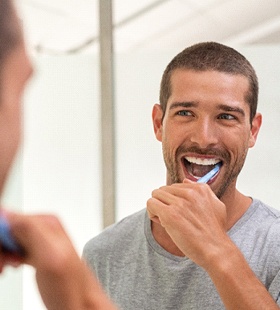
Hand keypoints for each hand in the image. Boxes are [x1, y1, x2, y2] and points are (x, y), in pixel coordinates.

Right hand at [0, 211, 116, 309]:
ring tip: (7, 267)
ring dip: (2, 254)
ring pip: (8, 239)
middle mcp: (44, 228)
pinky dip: (7, 258)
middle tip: (3, 265)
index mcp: (46, 222)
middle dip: (1, 247)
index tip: (2, 255)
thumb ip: (31, 231)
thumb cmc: (71, 287)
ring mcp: (40, 240)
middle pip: (7, 228)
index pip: (8, 217)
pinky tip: (12, 266)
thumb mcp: (50, 256)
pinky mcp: (36, 252)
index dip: (1, 238)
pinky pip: (13, 247)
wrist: (81, 304)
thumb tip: (7, 214)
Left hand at [147, 179, 228, 268]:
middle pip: (163, 190)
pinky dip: (152, 213)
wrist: (216, 251)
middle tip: (172, 218)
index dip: (174, 200)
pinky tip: (162, 223)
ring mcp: (179, 203)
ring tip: (166, 221)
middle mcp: (190, 193)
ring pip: (155, 195)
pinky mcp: (170, 214)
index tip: (180, 213)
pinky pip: (151, 204)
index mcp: (200, 189)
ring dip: (157, 208)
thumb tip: (185, 180)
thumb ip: (202, 191)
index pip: (174, 187)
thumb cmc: (215, 232)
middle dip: (164, 203)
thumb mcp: (216, 205)